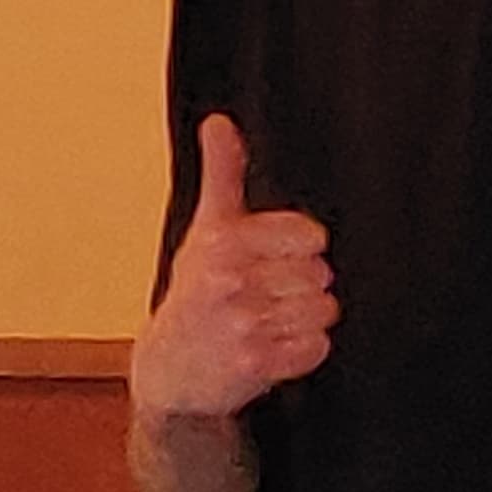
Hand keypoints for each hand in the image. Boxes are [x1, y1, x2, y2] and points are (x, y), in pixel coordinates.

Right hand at [131, 116, 337, 424]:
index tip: (271, 263)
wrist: (169, 369)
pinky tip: (274, 348)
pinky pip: (316, 347)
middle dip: (302, 288)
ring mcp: (241, 323)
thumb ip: (222, 174)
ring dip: (304, 321)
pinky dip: (303, 351)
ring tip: (271, 323)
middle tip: (267, 298)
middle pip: (319, 274)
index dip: (298, 251)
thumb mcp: (205, 231)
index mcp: (222, 240)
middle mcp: (229, 280)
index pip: (309, 236)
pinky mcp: (255, 363)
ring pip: (322, 310)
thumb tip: (219, 123)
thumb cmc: (195, 294)